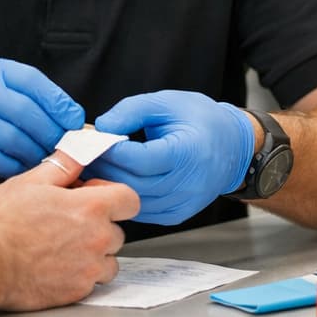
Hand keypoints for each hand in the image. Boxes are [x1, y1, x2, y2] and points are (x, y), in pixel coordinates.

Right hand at [0, 55, 83, 186]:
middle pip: (24, 111)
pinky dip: (12, 166)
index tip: (75, 121)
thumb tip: (68, 118)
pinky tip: (20, 170)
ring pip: (11, 138)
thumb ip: (21, 97)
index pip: (32, 81)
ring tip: (44, 161)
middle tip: (63, 148)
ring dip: (33, 153)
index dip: (58, 102)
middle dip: (50, 132)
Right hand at [0, 151, 138, 310]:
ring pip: (108, 260)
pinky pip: (90, 282)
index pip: (130, 200)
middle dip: (99, 225)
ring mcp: (88, 269)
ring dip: (93, 254)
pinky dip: (79, 275)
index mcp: (90, 208)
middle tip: (69, 222)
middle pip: (118, 231)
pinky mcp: (76, 292)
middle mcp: (96, 240)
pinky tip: (54, 265)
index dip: (113, 196)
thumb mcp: (30, 180)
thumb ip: (64, 164)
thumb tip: (82, 148)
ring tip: (62, 246)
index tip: (94, 196)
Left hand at [86, 91, 254, 224]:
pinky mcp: (178, 214)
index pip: (142, 159)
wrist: (233, 145)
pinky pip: (143, 211)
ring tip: (94, 168)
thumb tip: (101, 128)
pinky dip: (124, 197)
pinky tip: (113, 181)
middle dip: (105, 169)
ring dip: (111, 186)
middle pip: (135, 183)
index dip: (113, 151)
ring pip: (135, 201)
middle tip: (83, 156)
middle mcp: (189, 183)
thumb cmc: (200, 119)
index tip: (93, 141)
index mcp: (189, 152)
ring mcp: (184, 203)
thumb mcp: (166, 102)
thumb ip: (131, 111)